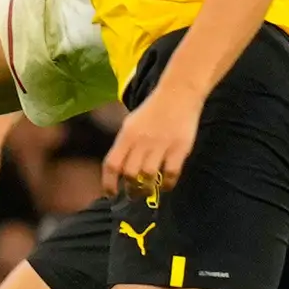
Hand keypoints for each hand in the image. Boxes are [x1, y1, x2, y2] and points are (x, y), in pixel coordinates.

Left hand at [102, 82, 203, 197]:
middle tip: (133, 194)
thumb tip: (118, 169)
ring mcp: (161, 145)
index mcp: (126, 135)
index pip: (112, 164)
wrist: (178, 94)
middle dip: (130, 189)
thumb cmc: (152, 111)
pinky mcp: (180, 148)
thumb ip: (124, 144)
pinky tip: (166, 185)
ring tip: (147, 191)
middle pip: (129, 173)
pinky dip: (167, 184)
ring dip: (146, 188)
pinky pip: (170, 173)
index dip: (109, 182)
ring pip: (148, 175)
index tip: (111, 194)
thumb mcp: (131, 124)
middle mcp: (141, 141)